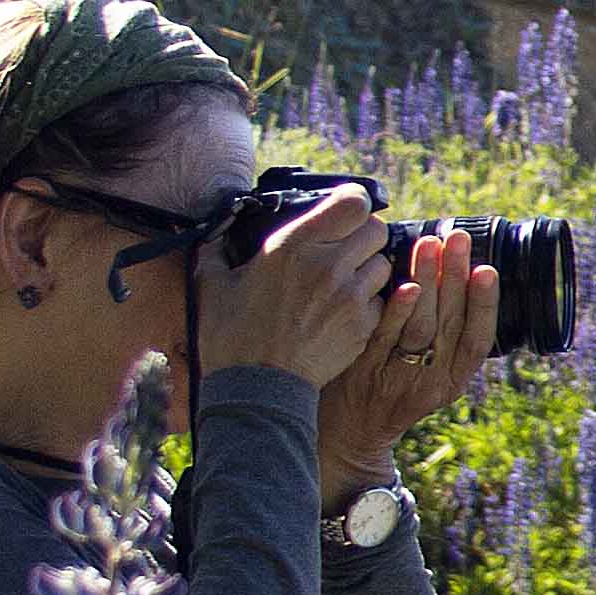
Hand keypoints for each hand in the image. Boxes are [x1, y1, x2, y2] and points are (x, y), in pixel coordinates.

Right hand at [195, 185, 394, 391]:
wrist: (255, 392)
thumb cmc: (230, 338)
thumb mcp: (212, 286)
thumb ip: (217, 249)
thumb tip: (218, 229)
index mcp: (293, 246)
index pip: (353, 203)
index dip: (353, 203)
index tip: (344, 211)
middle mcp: (328, 266)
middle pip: (376, 230)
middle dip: (363, 236)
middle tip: (344, 249)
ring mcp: (350, 298)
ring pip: (383, 265)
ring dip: (368, 269)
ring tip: (343, 282)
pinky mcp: (363, 327)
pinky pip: (381, 301)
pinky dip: (369, 303)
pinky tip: (343, 311)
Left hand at [320, 224, 499, 506]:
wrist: (345, 433)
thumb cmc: (389, 388)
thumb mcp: (425, 375)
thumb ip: (440, 336)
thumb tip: (454, 273)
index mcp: (452, 381)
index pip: (477, 341)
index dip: (485, 306)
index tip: (487, 270)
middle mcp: (429, 382)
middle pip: (450, 325)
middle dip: (456, 278)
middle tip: (458, 239)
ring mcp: (396, 377)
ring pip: (420, 328)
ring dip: (428, 283)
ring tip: (431, 245)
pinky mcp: (365, 372)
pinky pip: (384, 338)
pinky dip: (398, 311)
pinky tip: (404, 285)